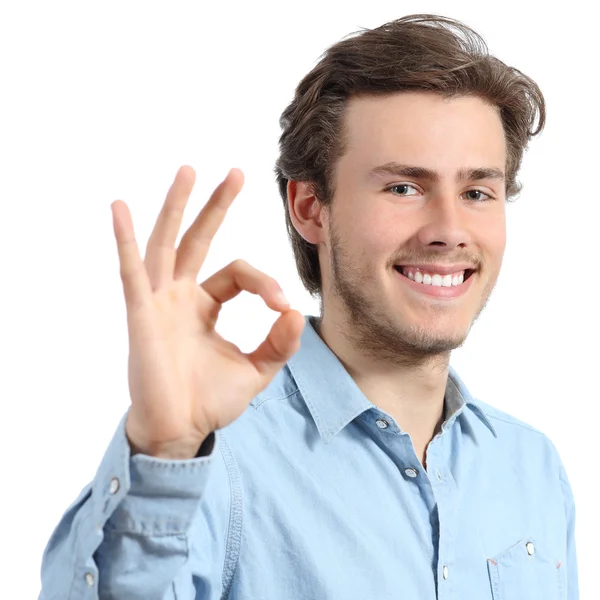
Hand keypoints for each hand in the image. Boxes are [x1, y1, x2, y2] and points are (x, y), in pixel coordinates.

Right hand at [110, 166, 304, 458]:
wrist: (181, 430)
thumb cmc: (211, 400)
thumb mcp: (256, 369)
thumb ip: (278, 343)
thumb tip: (297, 311)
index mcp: (205, 305)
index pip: (237, 274)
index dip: (263, 282)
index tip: (282, 305)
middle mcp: (180, 296)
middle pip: (198, 240)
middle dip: (216, 206)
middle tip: (236, 173)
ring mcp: (158, 302)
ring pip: (166, 244)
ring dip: (176, 207)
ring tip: (188, 171)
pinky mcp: (141, 315)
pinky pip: (132, 273)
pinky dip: (125, 242)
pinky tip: (120, 209)